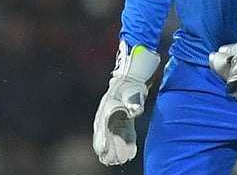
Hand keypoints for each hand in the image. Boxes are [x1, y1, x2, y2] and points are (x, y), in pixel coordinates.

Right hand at [92, 42, 159, 165]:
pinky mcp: (122, 117)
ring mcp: (114, 115)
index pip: (103, 126)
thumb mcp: (132, 91)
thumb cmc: (132, 82)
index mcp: (107, 106)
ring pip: (113, 134)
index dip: (103, 140)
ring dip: (116, 147)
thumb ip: (133, 102)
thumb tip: (134, 112)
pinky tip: (130, 152)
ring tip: (119, 161)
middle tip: (112, 161)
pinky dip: (125, 142)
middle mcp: (108, 112)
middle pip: (106, 133)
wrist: (133, 74)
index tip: (102, 152)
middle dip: (108, 148)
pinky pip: (122, 132)